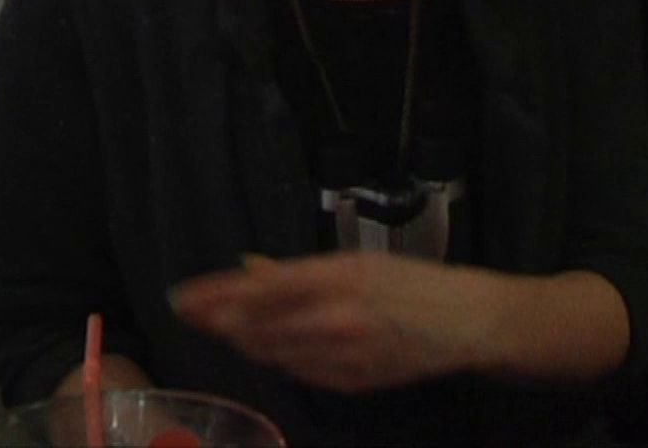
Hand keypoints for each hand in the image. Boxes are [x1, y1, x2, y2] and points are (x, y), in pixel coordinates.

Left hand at [169, 251, 494, 393]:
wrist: (465, 324)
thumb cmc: (414, 282)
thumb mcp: (358, 262)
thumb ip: (298, 271)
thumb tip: (246, 268)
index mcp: (338, 279)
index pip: (259, 289)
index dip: (215, 295)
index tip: (181, 296)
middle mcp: (334, 319)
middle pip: (255, 328)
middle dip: (216, 320)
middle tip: (188, 312)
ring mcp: (340, 357)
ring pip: (270, 354)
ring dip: (241, 340)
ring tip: (219, 327)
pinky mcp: (347, 384)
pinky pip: (296, 372)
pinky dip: (276, 358)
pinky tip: (267, 346)